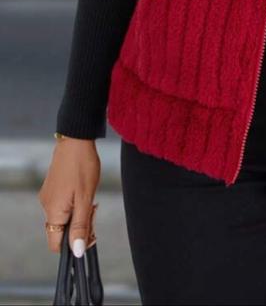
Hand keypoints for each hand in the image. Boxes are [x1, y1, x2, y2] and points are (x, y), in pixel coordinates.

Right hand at [38, 136, 100, 254]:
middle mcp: (46, 207)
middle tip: (93, 211)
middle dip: (79, 227)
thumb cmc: (82, 166)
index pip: (56, 245)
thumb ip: (80, 226)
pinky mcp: (52, 188)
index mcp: (53, 212)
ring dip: (78, 214)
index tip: (90, 234)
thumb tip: (76, 252)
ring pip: (63, 218)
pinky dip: (74, 204)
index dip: (73, 245)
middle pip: (61, 231)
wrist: (76, 139)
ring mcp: (48, 197)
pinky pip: (62, 205)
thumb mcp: (86, 199)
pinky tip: (84, 192)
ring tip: (90, 199)